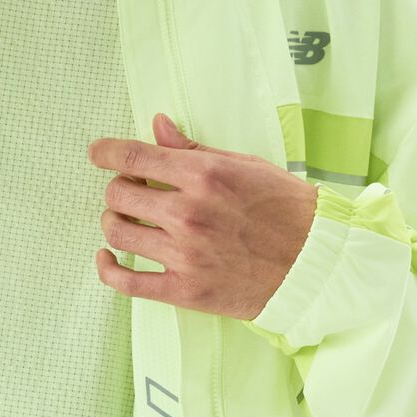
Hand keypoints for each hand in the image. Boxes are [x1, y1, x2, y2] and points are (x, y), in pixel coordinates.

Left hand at [87, 113, 318, 320]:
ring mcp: (185, 254)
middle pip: (119, 193)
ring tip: (127, 218)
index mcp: (203, 176)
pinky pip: (126, 281)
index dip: (105, 152)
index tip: (97, 152)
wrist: (318, 264)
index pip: (133, 156)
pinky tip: (107, 256)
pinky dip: (107, 267)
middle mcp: (189, 213)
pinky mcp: (185, 290)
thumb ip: (192, 148)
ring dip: (114, 221)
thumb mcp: (243, 165)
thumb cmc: (285, 208)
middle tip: (130, 190)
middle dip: (118, 187)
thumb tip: (156, 126)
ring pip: (118, 232)